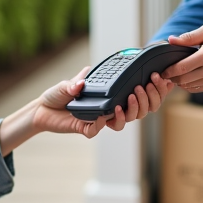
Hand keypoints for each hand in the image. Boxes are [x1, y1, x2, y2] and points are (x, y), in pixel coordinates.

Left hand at [33, 66, 175, 137]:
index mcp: (112, 96)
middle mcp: (109, 109)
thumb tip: (87, 72)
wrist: (42, 109)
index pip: (138, 95)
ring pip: (124, 122)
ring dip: (131, 110)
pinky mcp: (86, 128)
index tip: (161, 78)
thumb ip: (80, 78)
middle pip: (138, 111)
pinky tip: (105, 115)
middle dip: (147, 99)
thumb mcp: (70, 81)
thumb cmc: (58, 94)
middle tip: (145, 86)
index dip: (153, 90)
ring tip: (130, 97)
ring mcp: (100, 119)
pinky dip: (104, 123)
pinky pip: (98, 130)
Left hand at [163, 22, 202, 91]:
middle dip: (172, 78)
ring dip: (179, 82)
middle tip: (164, 74)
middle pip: (184, 79)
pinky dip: (188, 85)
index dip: (169, 70)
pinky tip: (185, 78)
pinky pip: (197, 89)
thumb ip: (189, 36)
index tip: (162, 70)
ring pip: (190, 86)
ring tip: (173, 76)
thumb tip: (171, 40)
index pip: (183, 67)